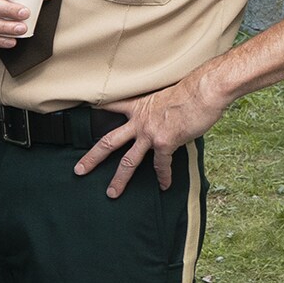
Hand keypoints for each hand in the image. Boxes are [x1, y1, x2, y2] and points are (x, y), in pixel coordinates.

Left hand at [78, 72, 229, 197]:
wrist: (204, 91)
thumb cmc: (192, 89)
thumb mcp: (166, 95)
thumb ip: (159, 110)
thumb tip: (165, 118)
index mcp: (138, 106)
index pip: (110, 107)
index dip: (95, 112)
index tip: (81, 118)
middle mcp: (139, 121)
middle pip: (108, 142)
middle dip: (92, 158)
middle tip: (79, 170)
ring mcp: (149, 133)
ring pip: (128, 161)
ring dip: (119, 179)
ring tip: (111, 193)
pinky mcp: (165, 142)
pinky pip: (161, 165)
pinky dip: (164, 177)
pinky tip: (164, 186)